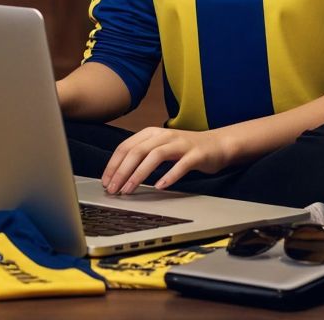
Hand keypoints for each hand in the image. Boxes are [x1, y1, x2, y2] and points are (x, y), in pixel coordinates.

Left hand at [102, 127, 233, 193]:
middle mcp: (164, 136)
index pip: (126, 147)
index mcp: (152, 133)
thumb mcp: (160, 148)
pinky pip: (181, 165)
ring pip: (155, 156)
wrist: (218, 144)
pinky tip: (160, 187)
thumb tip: (118, 175)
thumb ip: (142, 156)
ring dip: (139, 174)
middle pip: (137, 151)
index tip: (105, 182)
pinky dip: (169, 176)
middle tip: (113, 189)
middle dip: (122, 171)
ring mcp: (181, 144)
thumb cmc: (186, 149)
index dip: (113, 165)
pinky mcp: (196, 154)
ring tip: (129, 190)